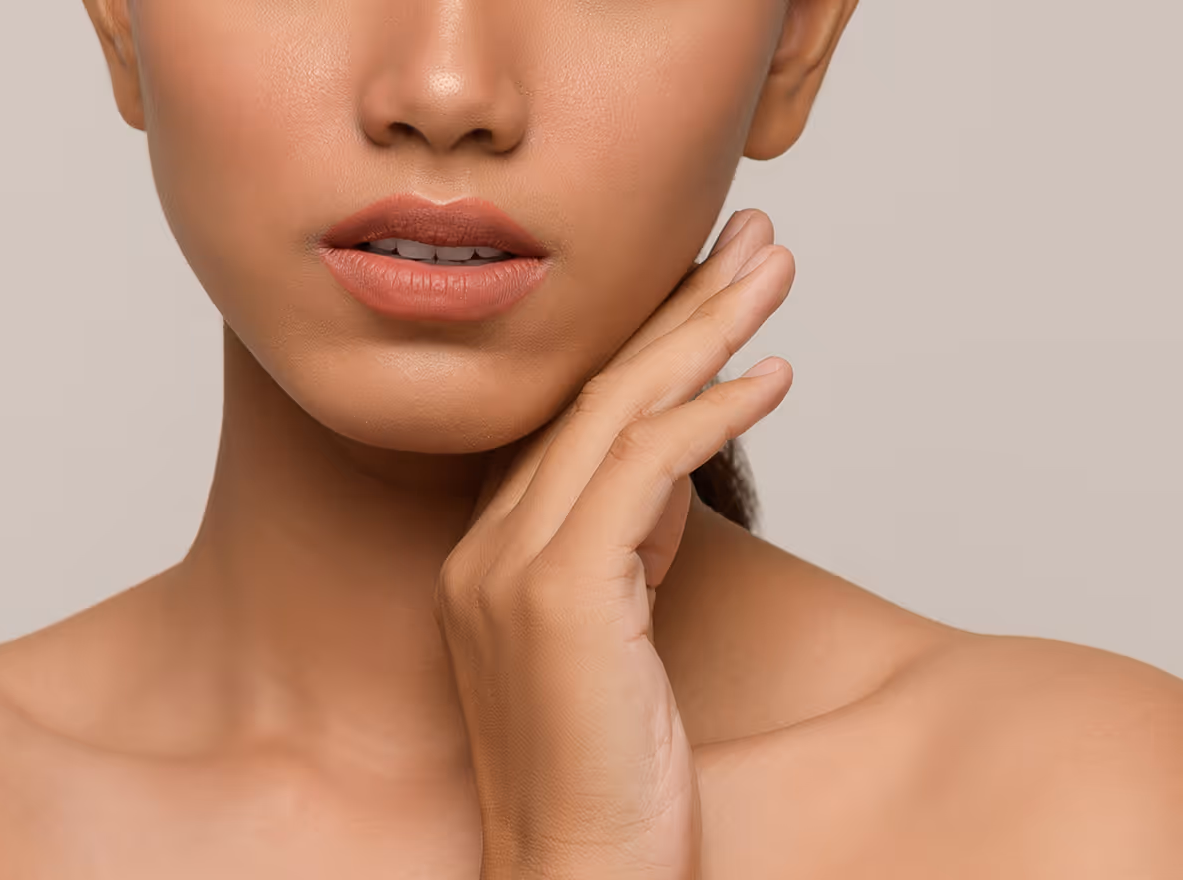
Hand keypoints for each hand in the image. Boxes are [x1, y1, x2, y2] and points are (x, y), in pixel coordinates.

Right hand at [433, 210, 793, 879]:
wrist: (578, 878)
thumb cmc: (609, 775)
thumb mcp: (618, 635)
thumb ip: (629, 544)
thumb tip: (677, 464)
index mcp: (486, 556)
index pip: (568, 421)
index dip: (641, 341)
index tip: (705, 281)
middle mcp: (482, 549)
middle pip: (586, 395)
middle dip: (675, 306)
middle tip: (747, 235)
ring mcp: (508, 570)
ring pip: (611, 415)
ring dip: (702, 332)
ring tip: (771, 268)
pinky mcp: (557, 596)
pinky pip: (642, 472)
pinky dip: (709, 413)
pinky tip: (771, 375)